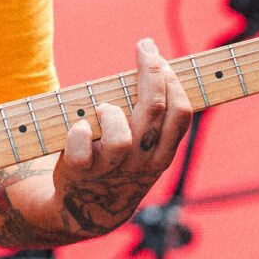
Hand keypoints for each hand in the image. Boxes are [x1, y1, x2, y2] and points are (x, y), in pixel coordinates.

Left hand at [51, 38, 191, 236]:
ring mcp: (111, 168)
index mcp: (162, 153)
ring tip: (102, 106)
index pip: (179, 112)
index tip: (160, 57)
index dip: (172, 80)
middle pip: (153, 110)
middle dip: (151, 72)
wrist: (90, 209)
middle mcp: (141, 161)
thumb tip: (159, 66)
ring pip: (120, 137)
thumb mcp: (147, 148)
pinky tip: (79, 127)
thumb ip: (154, 118)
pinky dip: (78, 134)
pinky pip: (81, 152)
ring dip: (111, 112)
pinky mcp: (80, 173)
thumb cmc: (119, 163)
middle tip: (145, 49)